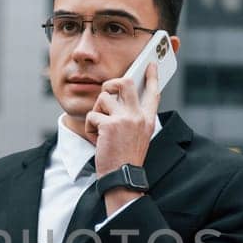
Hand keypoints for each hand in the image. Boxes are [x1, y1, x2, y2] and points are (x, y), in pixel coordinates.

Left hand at [86, 60, 159, 177]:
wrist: (122, 177)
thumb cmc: (126, 158)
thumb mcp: (138, 136)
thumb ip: (133, 118)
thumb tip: (118, 99)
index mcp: (147, 120)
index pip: (153, 92)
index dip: (152, 76)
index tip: (151, 64)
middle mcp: (138, 116)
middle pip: (126, 83)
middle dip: (112, 83)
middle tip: (107, 91)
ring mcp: (124, 119)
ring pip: (103, 98)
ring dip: (96, 112)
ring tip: (100, 128)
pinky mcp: (109, 125)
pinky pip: (92, 115)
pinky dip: (89, 128)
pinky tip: (97, 140)